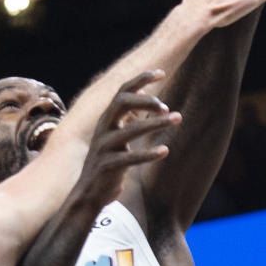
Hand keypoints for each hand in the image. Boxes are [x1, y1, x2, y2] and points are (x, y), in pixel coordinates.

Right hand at [71, 72, 180, 207]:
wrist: (89, 193)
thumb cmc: (109, 163)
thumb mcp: (117, 137)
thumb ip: (129, 119)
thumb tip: (149, 99)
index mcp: (107, 120)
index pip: (123, 92)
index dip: (141, 79)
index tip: (161, 72)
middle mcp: (103, 129)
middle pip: (122, 103)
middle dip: (145, 101)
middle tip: (166, 106)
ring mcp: (104, 147)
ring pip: (130, 130)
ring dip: (155, 124)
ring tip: (177, 119)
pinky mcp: (107, 166)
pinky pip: (130, 158)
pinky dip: (148, 154)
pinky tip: (164, 150)